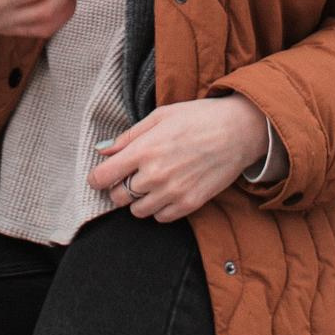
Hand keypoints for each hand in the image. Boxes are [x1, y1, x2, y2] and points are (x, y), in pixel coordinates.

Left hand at [87, 97, 267, 221]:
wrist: (238, 130)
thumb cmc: (198, 118)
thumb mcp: (160, 116)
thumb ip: (129, 136)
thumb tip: (103, 152)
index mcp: (144, 149)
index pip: (103, 177)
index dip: (96, 178)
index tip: (101, 176)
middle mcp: (155, 174)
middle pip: (118, 197)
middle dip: (119, 188)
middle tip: (130, 176)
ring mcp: (173, 192)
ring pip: (138, 211)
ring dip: (139, 200)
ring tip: (152, 183)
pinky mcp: (190, 204)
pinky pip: (161, 218)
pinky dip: (159, 208)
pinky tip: (167, 191)